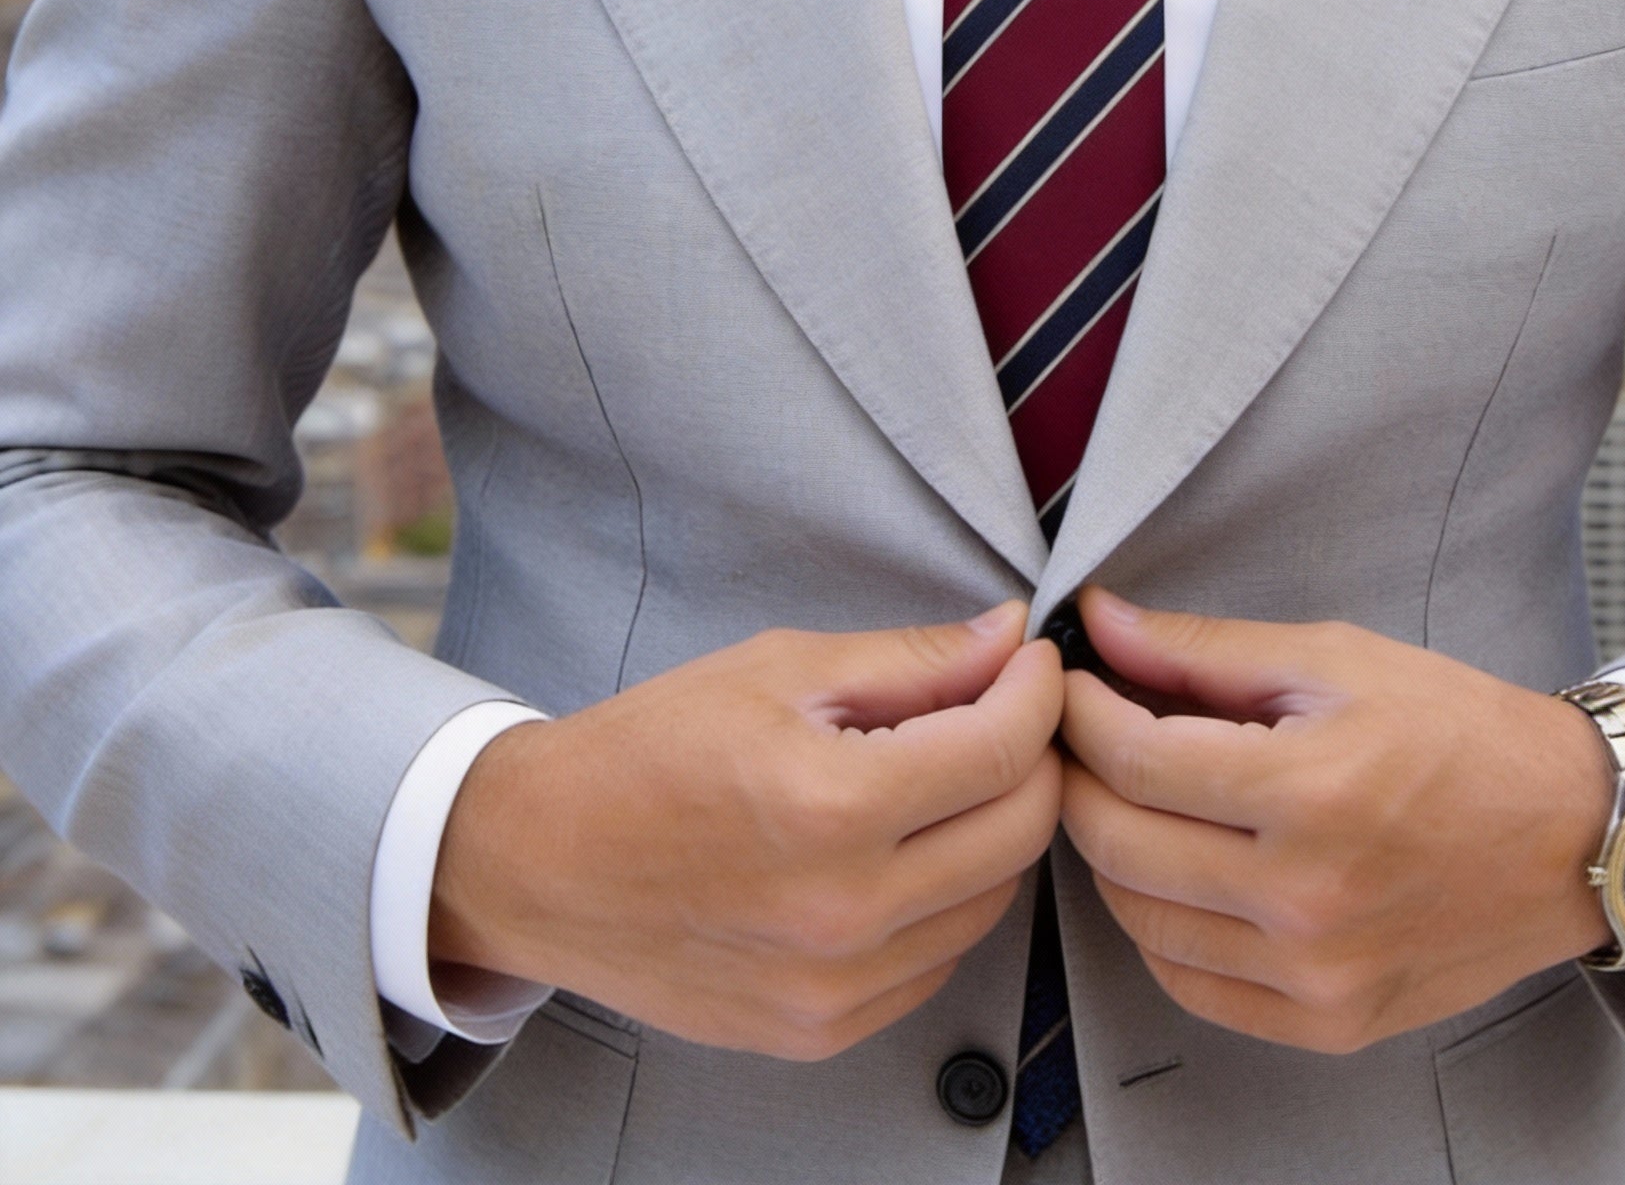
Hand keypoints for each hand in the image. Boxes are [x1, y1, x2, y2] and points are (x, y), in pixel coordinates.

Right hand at [430, 603, 1062, 1059]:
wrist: (540, 862)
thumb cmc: (648, 751)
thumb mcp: (778, 669)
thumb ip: (911, 659)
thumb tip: (1008, 638)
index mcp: (832, 806)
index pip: (1003, 749)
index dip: (1039, 690)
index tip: (1033, 662)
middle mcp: (843, 912)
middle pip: (1021, 830)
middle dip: (1034, 755)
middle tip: (1003, 710)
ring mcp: (834, 986)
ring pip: (994, 900)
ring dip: (994, 828)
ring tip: (945, 777)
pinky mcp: (821, 1030)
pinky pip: (939, 960)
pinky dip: (947, 899)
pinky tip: (901, 851)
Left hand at [1057, 589, 1612, 1053]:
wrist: (1575, 834)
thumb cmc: (1460, 732)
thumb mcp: (1335, 659)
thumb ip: (1204, 650)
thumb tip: (1099, 622)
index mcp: (1310, 792)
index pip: (1132, 760)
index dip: (1078, 714)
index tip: (1071, 684)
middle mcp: (1307, 898)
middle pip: (1119, 844)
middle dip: (1076, 778)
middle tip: (1083, 736)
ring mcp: (1317, 975)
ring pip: (1140, 921)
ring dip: (1111, 853)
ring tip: (1131, 798)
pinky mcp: (1329, 1022)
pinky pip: (1191, 985)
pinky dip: (1160, 928)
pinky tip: (1176, 874)